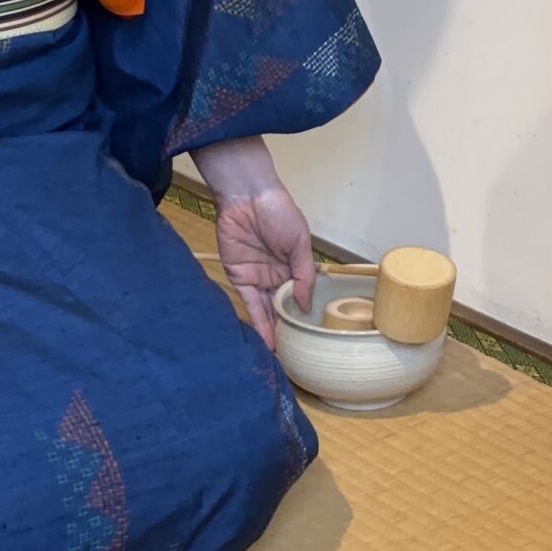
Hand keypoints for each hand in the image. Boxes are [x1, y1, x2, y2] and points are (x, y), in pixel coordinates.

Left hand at [193, 137, 315, 350]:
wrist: (247, 196)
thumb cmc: (279, 213)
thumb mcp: (299, 242)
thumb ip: (303, 274)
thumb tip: (307, 305)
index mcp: (294, 266)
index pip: (301, 295)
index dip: (304, 315)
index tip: (311, 336)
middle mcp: (277, 275)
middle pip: (283, 306)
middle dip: (288, 328)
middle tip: (295, 353)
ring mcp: (258, 278)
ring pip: (267, 309)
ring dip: (273, 330)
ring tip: (283, 354)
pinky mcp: (239, 277)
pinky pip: (250, 303)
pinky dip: (257, 321)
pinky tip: (267, 338)